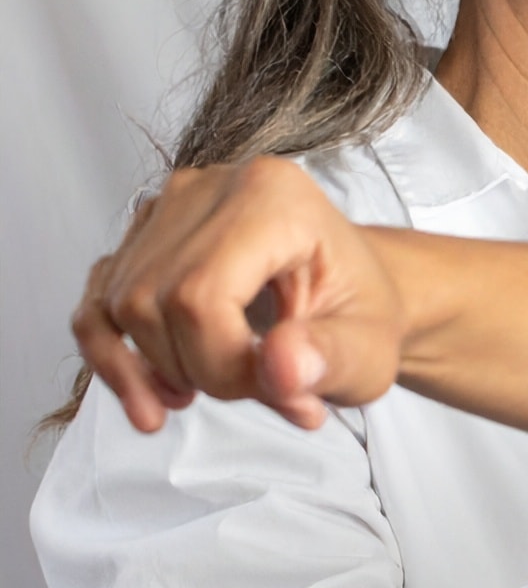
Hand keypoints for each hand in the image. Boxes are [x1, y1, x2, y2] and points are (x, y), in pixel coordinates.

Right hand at [74, 159, 405, 432]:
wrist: (354, 294)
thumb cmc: (362, 314)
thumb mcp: (371, 349)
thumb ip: (333, 359)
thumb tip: (281, 367)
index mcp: (273, 198)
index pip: (200, 296)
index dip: (223, 366)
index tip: (278, 391)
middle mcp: (208, 189)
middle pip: (154, 303)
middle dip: (200, 371)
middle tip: (263, 389)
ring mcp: (166, 209)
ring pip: (119, 308)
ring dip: (163, 370)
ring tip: (230, 387)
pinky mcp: (140, 240)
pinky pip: (97, 306)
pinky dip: (116, 360)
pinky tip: (152, 398)